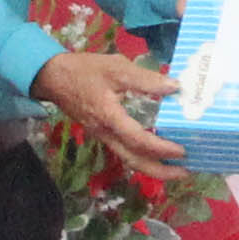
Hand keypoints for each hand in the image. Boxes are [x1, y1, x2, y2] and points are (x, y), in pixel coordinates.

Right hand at [35, 48, 185, 173]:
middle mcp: (106, 133)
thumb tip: (174, 87)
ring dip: (153, 167)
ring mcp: (103, 136)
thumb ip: (145, 78)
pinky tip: (156, 151)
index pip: (137, 140)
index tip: (181, 150)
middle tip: (186, 172)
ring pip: (129, 159)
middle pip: (134, 161)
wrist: (52, 77)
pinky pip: (124, 150)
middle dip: (160, 172)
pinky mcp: (102, 133)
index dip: (161, 148)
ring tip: (176, 168)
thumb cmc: (84, 70)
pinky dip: (142, 156)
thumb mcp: (116, 67)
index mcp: (109, 117)